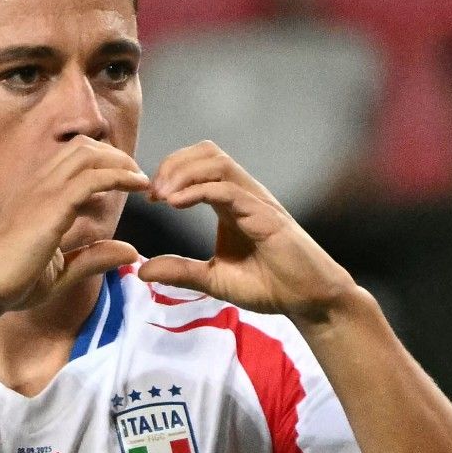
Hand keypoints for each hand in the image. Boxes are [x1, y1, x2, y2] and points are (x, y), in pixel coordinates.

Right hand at [0, 136, 148, 316]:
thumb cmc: (11, 284)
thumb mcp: (62, 271)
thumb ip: (94, 258)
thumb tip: (130, 251)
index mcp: (34, 196)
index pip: (72, 159)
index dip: (104, 164)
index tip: (128, 181)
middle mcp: (37, 186)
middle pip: (83, 148)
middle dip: (116, 157)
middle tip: (138, 177)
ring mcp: (41, 192)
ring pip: (88, 155)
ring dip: (121, 163)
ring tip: (141, 180)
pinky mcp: (50, 206)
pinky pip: (91, 178)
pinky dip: (119, 176)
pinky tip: (137, 186)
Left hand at [137, 141, 359, 322]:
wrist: (309, 300)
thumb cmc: (270, 286)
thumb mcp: (214, 279)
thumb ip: (181, 271)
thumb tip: (142, 270)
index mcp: (231, 203)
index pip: (199, 164)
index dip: (170, 172)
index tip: (149, 197)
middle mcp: (244, 195)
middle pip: (206, 151)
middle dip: (173, 163)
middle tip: (152, 192)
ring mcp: (256, 202)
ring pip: (217, 162)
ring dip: (183, 172)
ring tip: (161, 196)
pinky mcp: (266, 216)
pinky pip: (228, 190)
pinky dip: (198, 191)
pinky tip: (176, 204)